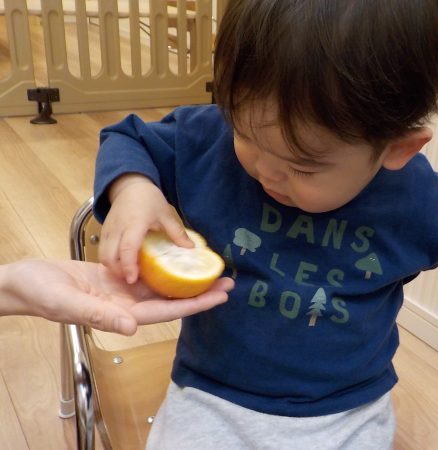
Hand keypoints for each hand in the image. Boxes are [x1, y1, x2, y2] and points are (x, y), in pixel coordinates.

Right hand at [1, 259, 233, 334]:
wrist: (25, 281)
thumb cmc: (43, 293)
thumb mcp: (69, 304)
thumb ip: (100, 316)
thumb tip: (131, 327)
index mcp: (121, 314)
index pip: (167, 312)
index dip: (195, 305)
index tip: (220, 297)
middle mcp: (127, 305)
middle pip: (172, 299)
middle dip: (200, 292)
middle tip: (229, 282)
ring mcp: (122, 292)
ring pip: (162, 286)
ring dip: (186, 280)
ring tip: (211, 270)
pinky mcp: (115, 278)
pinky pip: (147, 274)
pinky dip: (165, 269)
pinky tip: (179, 261)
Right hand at [101, 174, 193, 282]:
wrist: (130, 186)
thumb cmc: (149, 199)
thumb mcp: (166, 214)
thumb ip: (177, 233)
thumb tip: (191, 249)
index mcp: (134, 224)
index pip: (127, 248)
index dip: (129, 266)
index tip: (133, 279)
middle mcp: (117, 228)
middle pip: (109, 256)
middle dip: (118, 272)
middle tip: (133, 281)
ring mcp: (107, 230)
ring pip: (103, 255)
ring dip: (113, 268)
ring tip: (129, 274)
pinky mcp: (103, 232)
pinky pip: (102, 250)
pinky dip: (110, 261)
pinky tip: (123, 265)